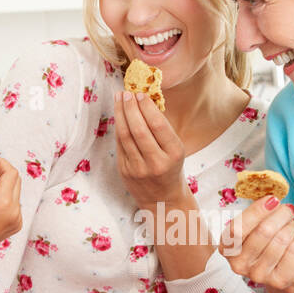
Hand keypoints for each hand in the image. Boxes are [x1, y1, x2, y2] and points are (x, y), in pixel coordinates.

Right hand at [0, 153, 21, 254]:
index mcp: (3, 201)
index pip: (10, 173)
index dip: (1, 163)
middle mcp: (14, 209)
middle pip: (16, 180)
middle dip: (4, 170)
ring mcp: (18, 217)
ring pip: (16, 192)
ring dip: (5, 184)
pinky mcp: (17, 223)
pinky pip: (15, 204)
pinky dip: (7, 198)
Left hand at [114, 90, 189, 208]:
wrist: (162, 199)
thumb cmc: (171, 168)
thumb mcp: (175, 150)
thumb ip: (162, 130)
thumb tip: (145, 100)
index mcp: (174, 154)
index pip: (158, 126)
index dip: (147, 108)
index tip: (140, 94)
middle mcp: (157, 163)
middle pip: (139, 130)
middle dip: (131, 108)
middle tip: (126, 92)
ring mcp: (139, 169)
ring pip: (125, 136)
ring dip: (120, 114)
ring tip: (119, 99)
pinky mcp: (125, 172)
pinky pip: (120, 145)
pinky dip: (118, 126)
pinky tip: (118, 115)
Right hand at [220, 194, 293, 291]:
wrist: (285, 270)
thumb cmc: (268, 242)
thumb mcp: (256, 226)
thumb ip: (258, 212)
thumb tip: (271, 199)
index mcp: (227, 249)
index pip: (237, 228)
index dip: (256, 211)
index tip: (272, 199)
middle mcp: (239, 265)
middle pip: (263, 231)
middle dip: (280, 215)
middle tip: (287, 210)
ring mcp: (259, 275)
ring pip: (282, 239)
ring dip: (291, 226)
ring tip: (291, 226)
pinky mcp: (280, 280)